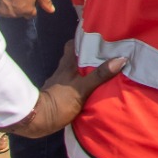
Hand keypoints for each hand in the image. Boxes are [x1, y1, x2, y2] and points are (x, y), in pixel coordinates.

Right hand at [0, 0, 53, 18]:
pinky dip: (0, 5)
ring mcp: (3, 13)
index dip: (32, 5)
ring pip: (10, 12)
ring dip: (11, 5)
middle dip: (21, 5)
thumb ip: (45, 0)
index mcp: (26, 11)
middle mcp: (14, 15)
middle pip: (20, 13)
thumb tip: (52, 10)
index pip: (32, 13)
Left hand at [4, 42, 124, 138]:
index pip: (73, 44)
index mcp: (67, 64)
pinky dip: (78, 83)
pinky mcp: (57, 94)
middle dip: (86, 55)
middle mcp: (62, 70)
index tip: (97, 37)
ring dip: (83, 70)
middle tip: (103, 55)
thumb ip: (99, 75)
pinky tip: (87, 88)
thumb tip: (121, 59)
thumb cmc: (59, 101)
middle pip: (74, 57)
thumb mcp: (82, 88)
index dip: (82, 39)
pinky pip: (70, 84)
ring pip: (72, 70)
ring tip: (100, 71)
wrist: (37, 121)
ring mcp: (58, 82)